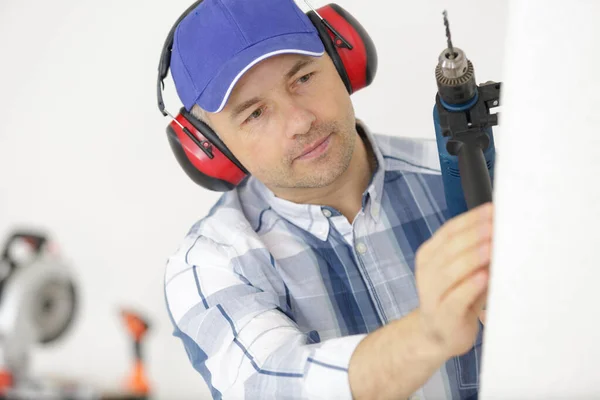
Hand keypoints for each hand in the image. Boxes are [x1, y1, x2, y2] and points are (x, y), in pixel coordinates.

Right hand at [414, 202, 492, 358]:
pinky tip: (483, 277)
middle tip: (497, 226)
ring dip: (473, 257)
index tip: (493, 210)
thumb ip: (477, 253)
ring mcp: (432, 293)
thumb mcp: (462, 272)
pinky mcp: (442, 315)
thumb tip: (504, 232)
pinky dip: (469, 286)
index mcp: (430, 254)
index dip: (470, 219)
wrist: (436, 335)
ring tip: (492, 247)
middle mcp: (427, 271)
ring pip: (451, 271)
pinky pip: (455, 298)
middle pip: (450, 247)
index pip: (449, 230)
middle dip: (475, 234)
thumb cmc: (455, 299)